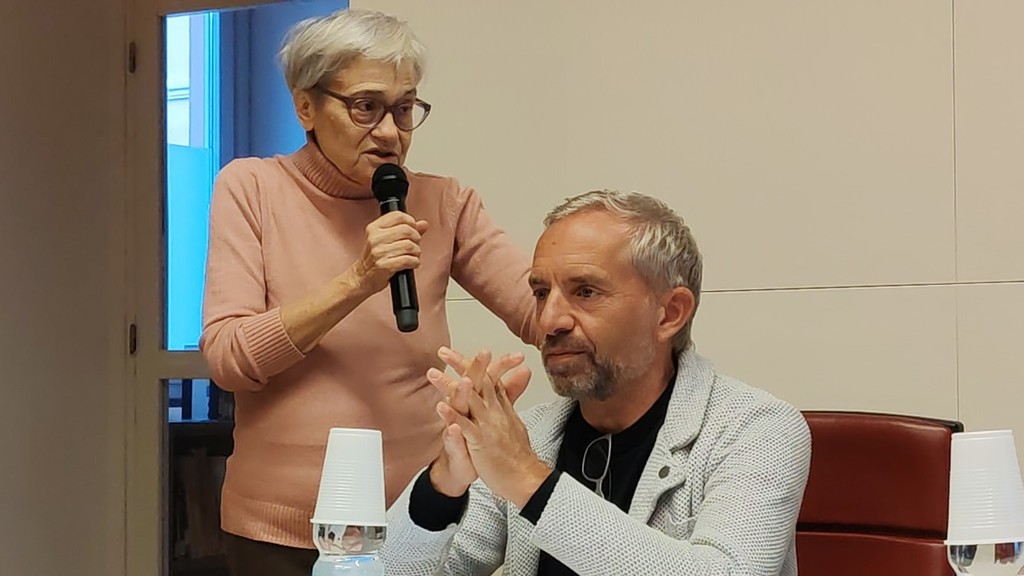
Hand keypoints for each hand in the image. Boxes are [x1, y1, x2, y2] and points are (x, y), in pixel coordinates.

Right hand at [350, 212, 428, 294]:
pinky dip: (415, 262)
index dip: (411, 222)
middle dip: (416, 238)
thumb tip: (424, 224)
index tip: (413, 229)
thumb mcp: (386, 240)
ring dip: (416, 252)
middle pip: (407, 230)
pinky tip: (412, 264)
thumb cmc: (375, 259)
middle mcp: (375, 238)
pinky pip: (408, 260)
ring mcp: (378, 252)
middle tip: (414, 245)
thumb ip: (406, 230)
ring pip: (409, 246)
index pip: (398, 216)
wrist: (362, 278)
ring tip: (413, 256)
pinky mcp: (384, 266)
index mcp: (374, 228)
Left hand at [435, 352, 549, 507]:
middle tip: (444, 351)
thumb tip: (520, 380)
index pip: (488, 379)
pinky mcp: (481, 442)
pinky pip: (465, 426)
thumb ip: (511, 401)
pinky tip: (440, 406)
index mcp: (501, 408)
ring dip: (449, 385)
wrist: (525, 478)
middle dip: (461, 365)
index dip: (475, 364)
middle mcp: (495, 412)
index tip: (461, 354)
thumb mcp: (515, 422)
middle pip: (478, 382)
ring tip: (433, 374)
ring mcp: (488, 426)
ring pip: (468, 399)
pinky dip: (452, 415)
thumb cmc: (518, 455)